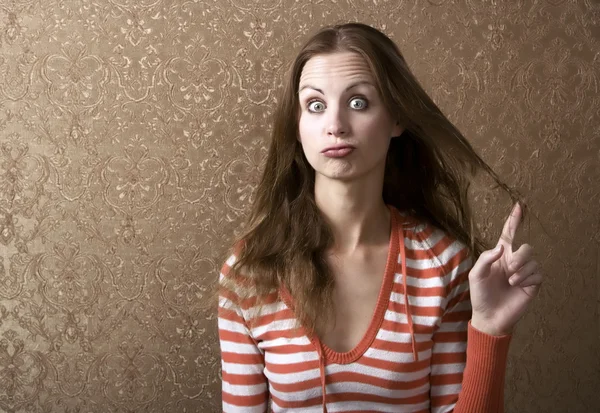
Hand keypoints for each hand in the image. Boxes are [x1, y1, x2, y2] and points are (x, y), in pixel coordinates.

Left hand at [468, 203, 542, 335]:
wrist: (489, 316)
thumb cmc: (480, 294)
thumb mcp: (476, 275)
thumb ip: (486, 258)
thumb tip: (502, 247)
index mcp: (499, 257)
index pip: (508, 235)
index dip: (513, 221)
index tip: (518, 206)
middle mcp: (513, 262)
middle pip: (526, 247)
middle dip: (520, 255)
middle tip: (510, 268)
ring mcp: (524, 273)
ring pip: (533, 260)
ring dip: (522, 269)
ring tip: (511, 280)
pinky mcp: (532, 285)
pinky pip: (538, 273)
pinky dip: (527, 278)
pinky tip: (518, 285)